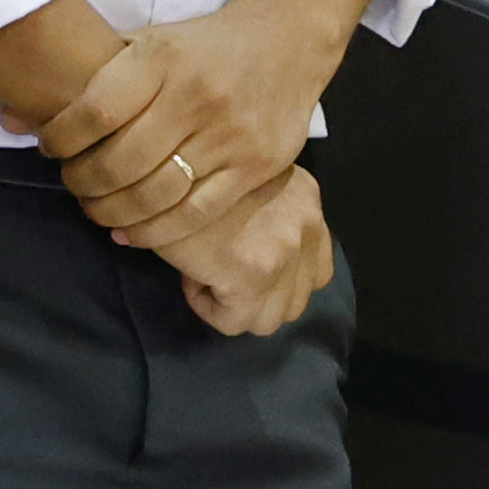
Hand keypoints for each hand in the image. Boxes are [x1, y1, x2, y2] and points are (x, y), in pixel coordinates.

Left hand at [25, 0, 379, 249]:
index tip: (50, 150)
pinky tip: (131, 232)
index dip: (60, 140)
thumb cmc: (202, 47)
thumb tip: (9, 117)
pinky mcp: (256, 166)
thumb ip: (86, 79)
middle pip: (119, 161)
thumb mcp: (146, 44)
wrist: (284, 42)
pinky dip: (154, 232)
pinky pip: (195, 213)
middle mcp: (196, 95)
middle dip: (82, 184)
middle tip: (72, 187)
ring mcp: (230, 134)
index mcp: (162, 59)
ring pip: (154, 194)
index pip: (93, 111)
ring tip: (98, 211)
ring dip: (113, 213)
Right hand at [151, 165, 337, 338]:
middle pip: (294, 303)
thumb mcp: (246, 179)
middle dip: (254, 297)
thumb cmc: (197, 171)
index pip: (316, 271)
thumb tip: (251, 260)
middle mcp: (308, 225)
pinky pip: (233, 322)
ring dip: (233, 305)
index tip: (240, 260)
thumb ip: (267, 217)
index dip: (276, 280)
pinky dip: (208, 308)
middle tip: (220, 268)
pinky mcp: (251, 277)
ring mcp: (285, 254)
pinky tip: (191, 275)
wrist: (171, 166)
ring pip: (266, 320)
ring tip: (206, 272)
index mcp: (307, 199)